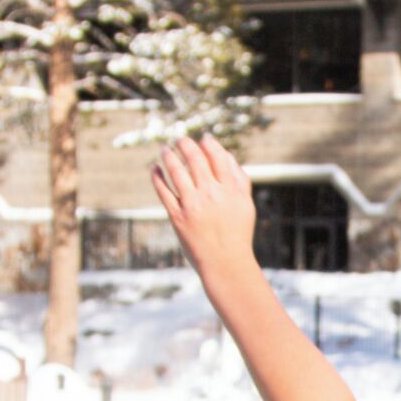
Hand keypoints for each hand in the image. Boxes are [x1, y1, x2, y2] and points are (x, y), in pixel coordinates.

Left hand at [148, 133, 257, 275]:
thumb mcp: (245, 204)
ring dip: (169, 157)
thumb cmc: (237, 232)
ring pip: (177, 172)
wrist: (225, 263)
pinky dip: (157, 177)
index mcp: (230, 189)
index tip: (203, 138)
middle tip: (179, 139)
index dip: (208, 144)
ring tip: (165, 149)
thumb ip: (240, 178)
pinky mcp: (178, 217)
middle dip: (185, 145)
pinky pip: (164, 191)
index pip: (217, 157)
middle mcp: (211, 194)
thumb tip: (227, 155)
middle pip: (195, 160)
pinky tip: (154, 168)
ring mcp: (193, 205)